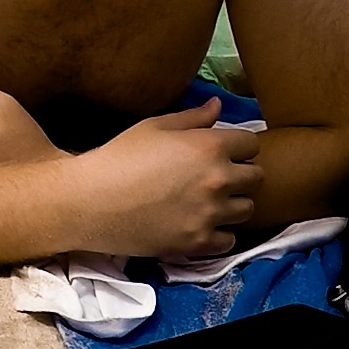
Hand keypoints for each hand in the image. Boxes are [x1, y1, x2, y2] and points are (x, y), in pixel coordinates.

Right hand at [73, 96, 263, 257]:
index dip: (238, 146)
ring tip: (208, 202)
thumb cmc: (119, 157)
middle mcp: (218, 179)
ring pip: (247, 209)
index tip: (223, 152)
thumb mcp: (153, 127)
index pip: (251, 144)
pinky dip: (218, 233)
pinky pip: (229, 240)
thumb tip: (218, 107)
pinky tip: (198, 223)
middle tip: (216, 177)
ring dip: (233, 204)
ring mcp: (211, 213)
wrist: (91, 202)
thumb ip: (192, 118)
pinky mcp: (199, 242)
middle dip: (240, 174)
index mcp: (209, 146)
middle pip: (256, 178)